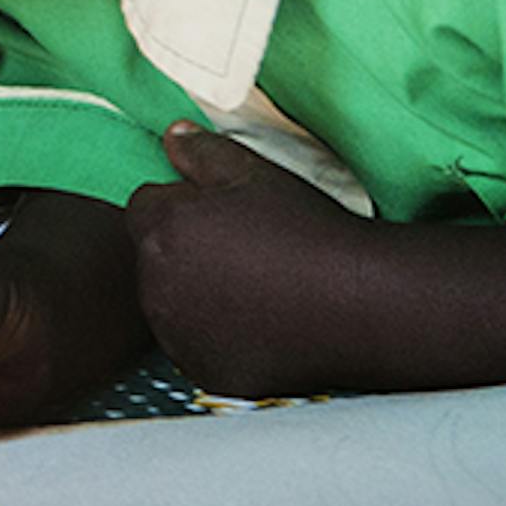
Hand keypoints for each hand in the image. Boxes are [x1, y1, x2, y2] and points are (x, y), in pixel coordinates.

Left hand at [125, 123, 369, 395]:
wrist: (360, 302)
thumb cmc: (307, 230)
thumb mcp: (254, 173)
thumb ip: (201, 152)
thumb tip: (171, 135)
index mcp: (162, 230)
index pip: (145, 208)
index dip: (183, 206)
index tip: (224, 216)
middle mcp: (156, 285)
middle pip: (154, 258)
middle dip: (184, 251)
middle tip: (245, 252)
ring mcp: (178, 334)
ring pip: (171, 306)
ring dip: (195, 296)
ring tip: (256, 289)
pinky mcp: (204, 371)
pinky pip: (196, 348)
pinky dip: (216, 338)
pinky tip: (260, 325)